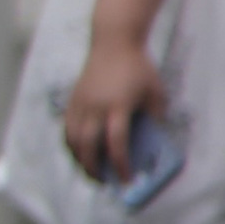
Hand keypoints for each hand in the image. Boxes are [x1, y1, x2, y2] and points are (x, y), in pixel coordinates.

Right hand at [60, 33, 164, 182]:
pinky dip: (71, 144)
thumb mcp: (156, 92)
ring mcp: (81, 103)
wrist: (113, 41)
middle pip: (88, 145)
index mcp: (118, 106)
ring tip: (90, 171)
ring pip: (73, 139)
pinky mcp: (73, 99)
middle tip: (104, 182)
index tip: (127, 179)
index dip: (121, 164)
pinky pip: (68, 128)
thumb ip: (154, 116)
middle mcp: (96, 107)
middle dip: (94, 168)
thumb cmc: (139, 67)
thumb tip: (151, 139)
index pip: (116, 143)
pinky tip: (80, 153)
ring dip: (79, 159)